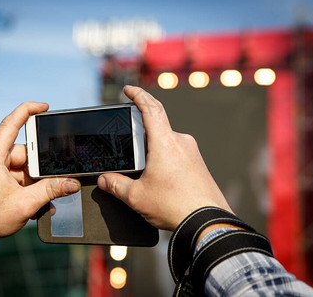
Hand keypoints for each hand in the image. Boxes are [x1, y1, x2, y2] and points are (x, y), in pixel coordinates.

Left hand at [0, 102, 80, 256]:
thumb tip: (72, 183)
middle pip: (23, 152)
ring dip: (30, 181)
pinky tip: (30, 199)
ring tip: (35, 200)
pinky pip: (12, 171)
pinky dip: (23, 184)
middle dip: (36, 170)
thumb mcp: (25, 204)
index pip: (11, 123)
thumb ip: (51, 190)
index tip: (45, 107)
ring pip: (20, 164)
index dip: (29, 110)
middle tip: (42, 188)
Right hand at [97, 86, 232, 230]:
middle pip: (158, 126)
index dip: (138, 95)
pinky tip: (160, 179)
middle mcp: (181, 142)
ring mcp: (193, 153)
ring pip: (167, 142)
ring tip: (144, 172)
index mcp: (165, 142)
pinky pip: (178, 154)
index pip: (151, 108)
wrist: (208, 222)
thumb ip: (116, 185)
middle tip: (129, 147)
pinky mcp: (199, 164)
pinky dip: (165, 160)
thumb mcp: (136, 196)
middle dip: (141, 133)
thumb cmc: (174, 206)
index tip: (129, 90)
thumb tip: (104, 180)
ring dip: (153, 150)